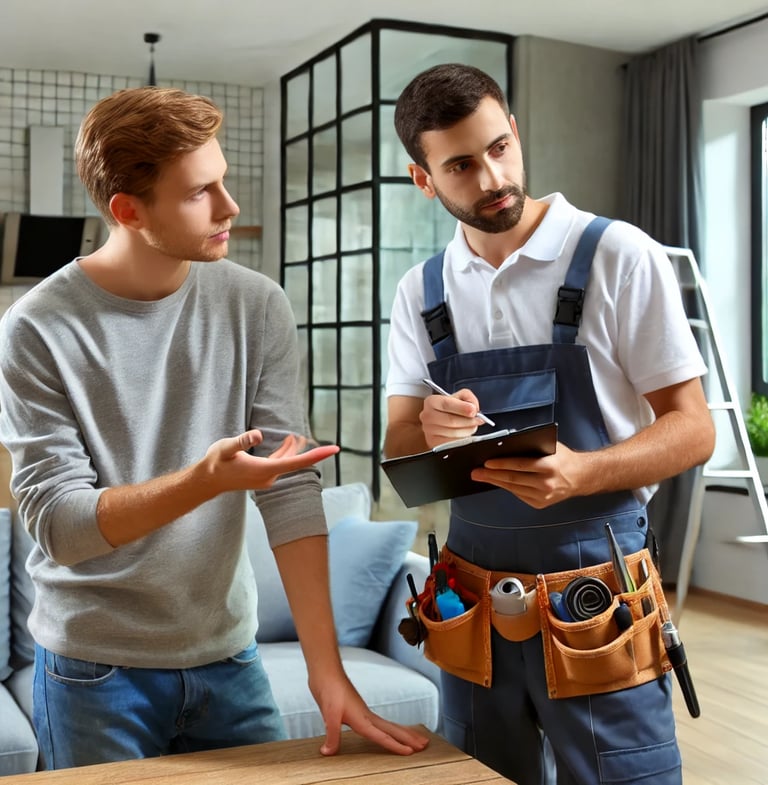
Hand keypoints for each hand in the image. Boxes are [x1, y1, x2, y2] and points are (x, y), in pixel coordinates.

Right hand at [204, 430, 338, 491]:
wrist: (207, 481)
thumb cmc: (216, 463)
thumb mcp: (226, 448)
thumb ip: (242, 441)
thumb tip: (258, 435)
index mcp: (265, 470)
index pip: (297, 462)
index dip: (317, 455)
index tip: (335, 449)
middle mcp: (269, 477)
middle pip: (296, 462)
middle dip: (311, 451)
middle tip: (331, 446)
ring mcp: (266, 479)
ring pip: (288, 463)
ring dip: (295, 450)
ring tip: (301, 436)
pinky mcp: (263, 477)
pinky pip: (280, 464)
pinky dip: (286, 454)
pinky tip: (289, 443)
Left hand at [309, 672, 429, 755]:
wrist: (327, 672)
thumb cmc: (329, 689)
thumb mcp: (329, 713)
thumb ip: (331, 735)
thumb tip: (328, 753)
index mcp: (363, 719)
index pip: (383, 736)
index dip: (396, 745)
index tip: (412, 752)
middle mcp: (367, 716)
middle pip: (393, 729)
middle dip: (409, 737)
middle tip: (425, 744)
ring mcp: (364, 713)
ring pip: (388, 726)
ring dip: (402, 732)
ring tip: (415, 738)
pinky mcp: (358, 711)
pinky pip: (379, 724)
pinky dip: (389, 729)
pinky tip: (388, 730)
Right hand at [420, 388, 483, 448]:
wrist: (439, 422)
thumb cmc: (450, 409)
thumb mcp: (458, 397)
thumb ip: (468, 397)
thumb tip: (473, 408)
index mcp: (431, 402)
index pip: (446, 404)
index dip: (461, 408)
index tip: (473, 410)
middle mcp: (427, 416)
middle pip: (451, 420)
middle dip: (469, 421)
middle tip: (479, 419)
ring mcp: (429, 431)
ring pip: (454, 433)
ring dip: (468, 430)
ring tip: (473, 426)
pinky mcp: (434, 443)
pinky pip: (453, 442)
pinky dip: (463, 438)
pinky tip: (465, 433)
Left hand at [471, 441, 584, 507]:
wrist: (580, 477)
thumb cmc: (562, 458)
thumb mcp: (551, 446)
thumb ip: (531, 446)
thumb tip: (505, 444)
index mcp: (549, 466)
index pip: (520, 465)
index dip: (502, 464)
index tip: (487, 463)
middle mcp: (546, 483)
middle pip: (513, 479)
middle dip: (491, 475)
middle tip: (476, 472)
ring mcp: (543, 496)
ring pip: (513, 488)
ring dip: (495, 482)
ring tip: (481, 476)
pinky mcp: (540, 503)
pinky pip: (519, 494)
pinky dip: (507, 487)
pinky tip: (496, 481)